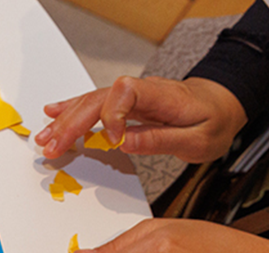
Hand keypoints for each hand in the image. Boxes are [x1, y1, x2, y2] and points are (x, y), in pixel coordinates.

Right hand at [35, 77, 246, 162]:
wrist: (222, 104)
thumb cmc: (214, 121)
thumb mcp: (199, 140)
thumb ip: (162, 140)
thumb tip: (125, 142)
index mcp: (162, 95)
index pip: (126, 92)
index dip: (112, 116)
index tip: (113, 143)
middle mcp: (142, 90)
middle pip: (99, 99)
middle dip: (73, 123)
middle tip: (53, 147)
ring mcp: (132, 95)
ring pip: (92, 101)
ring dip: (66, 120)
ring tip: (45, 139)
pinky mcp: (127, 103)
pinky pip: (96, 103)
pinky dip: (73, 109)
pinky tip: (54, 115)